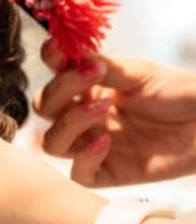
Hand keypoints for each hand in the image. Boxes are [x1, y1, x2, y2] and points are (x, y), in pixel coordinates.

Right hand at [35, 38, 195, 186]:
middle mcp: (83, 115)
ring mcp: (91, 144)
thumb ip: (104, 68)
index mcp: (87, 87)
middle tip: (91, 77)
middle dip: (60, 91)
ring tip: (103, 108)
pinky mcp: (107, 172)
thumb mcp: (139, 74)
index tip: (57, 49)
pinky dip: (85, 158)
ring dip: (70, 123)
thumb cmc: (178, 93)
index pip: (53, 73)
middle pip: (44, 107)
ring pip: (52, 143)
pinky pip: (78, 174)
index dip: (49, 60)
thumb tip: (73, 57)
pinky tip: (107, 142)